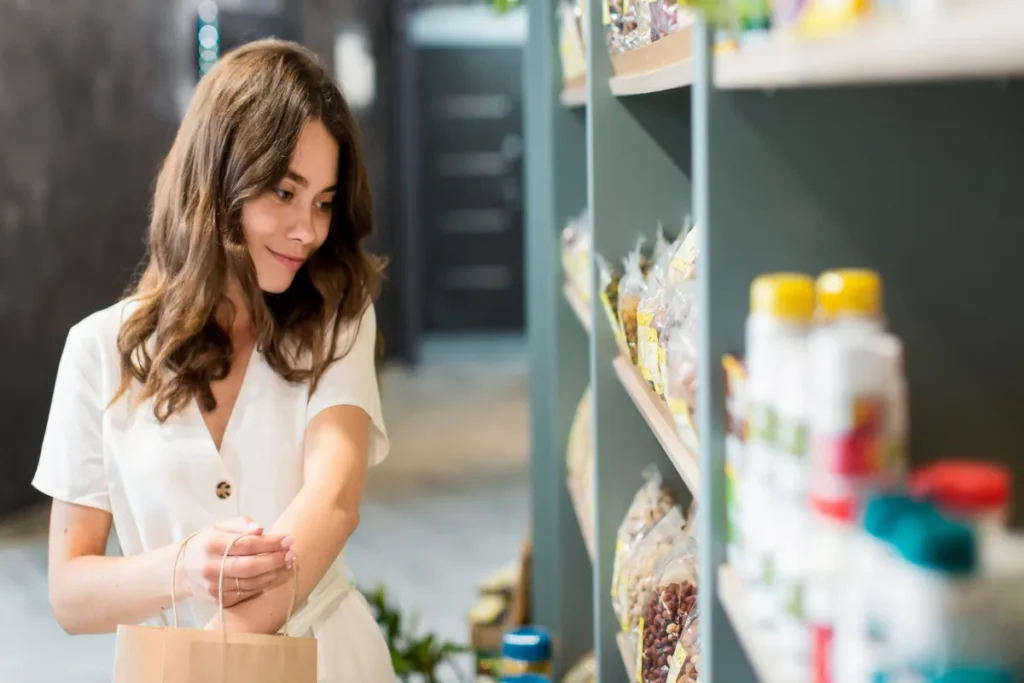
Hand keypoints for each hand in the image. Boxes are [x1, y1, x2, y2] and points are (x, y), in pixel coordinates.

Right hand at [175, 517, 293, 607]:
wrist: (180, 570)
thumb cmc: (206, 544)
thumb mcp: (219, 527)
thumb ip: (241, 524)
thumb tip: (261, 529)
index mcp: (212, 544)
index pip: (247, 544)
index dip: (270, 543)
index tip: (288, 539)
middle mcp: (211, 567)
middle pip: (251, 566)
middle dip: (276, 560)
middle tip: (292, 553)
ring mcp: (214, 586)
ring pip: (251, 582)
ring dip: (273, 573)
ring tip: (286, 562)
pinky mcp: (218, 600)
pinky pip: (246, 593)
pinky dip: (262, 584)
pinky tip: (272, 575)